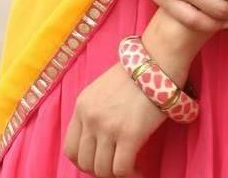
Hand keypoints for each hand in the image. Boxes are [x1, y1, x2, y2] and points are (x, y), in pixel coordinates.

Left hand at [63, 60, 164, 176]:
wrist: (156, 60)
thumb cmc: (135, 74)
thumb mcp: (102, 89)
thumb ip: (95, 112)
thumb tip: (97, 140)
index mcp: (82, 106)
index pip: (70, 148)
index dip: (84, 162)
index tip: (99, 163)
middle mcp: (90, 118)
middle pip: (85, 162)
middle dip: (100, 171)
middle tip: (116, 168)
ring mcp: (108, 127)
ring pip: (102, 170)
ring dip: (116, 176)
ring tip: (130, 171)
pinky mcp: (129, 135)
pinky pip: (121, 170)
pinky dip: (131, 176)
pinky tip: (140, 172)